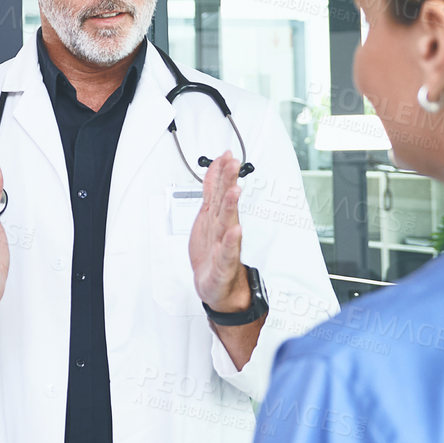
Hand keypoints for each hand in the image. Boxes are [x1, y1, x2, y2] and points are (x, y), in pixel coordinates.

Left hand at [189, 152, 249, 313]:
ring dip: (230, 206)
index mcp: (217, 218)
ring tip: (234, 190)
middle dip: (228, 182)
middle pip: (224, 202)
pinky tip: (235, 231)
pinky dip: (231, 242)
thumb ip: (211, 193)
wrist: (217, 288)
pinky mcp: (223, 266)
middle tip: (233, 163)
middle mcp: (222, 230)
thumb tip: (214, 168)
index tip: (226, 154)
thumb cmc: (212, 253)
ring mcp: (223, 247)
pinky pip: (228, 253)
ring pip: (226, 223)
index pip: (218, 190)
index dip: (221, 172)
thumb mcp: (208, 218)